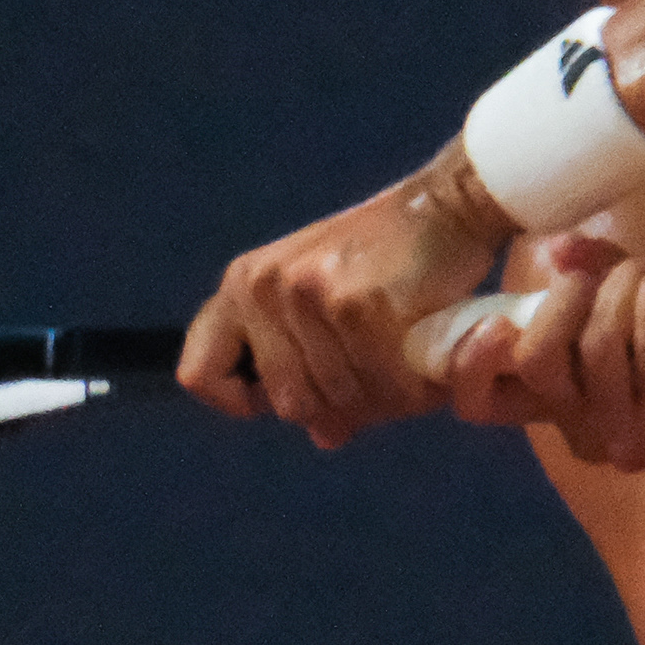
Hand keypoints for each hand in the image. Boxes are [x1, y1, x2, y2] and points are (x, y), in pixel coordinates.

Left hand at [180, 141, 513, 447]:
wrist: (445, 208)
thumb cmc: (386, 260)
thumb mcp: (325, 301)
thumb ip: (310, 367)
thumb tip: (325, 435)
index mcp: (242, 286)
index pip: (199, 374)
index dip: (241, 401)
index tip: (288, 397)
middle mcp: (262, 288)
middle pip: (286, 403)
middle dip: (339, 407)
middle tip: (378, 381)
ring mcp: (305, 296)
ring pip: (335, 400)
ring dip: (380, 399)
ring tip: (404, 368)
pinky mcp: (354, 306)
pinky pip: (377, 387)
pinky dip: (407, 390)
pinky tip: (422, 363)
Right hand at [437, 238, 644, 516]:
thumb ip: (603, 280)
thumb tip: (556, 249)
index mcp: (569, 410)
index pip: (482, 403)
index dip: (467, 361)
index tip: (495, 317)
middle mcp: (587, 434)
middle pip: (535, 357)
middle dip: (577, 291)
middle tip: (629, 271)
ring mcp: (630, 435)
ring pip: (596, 339)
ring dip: (635, 282)